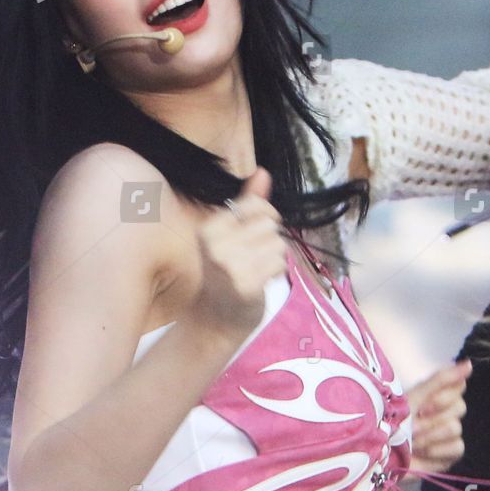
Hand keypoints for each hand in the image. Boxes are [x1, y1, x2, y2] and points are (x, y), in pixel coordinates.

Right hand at [191, 167, 287, 338]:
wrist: (217, 318)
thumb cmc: (227, 272)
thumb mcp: (232, 233)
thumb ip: (248, 203)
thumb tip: (263, 172)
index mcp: (210, 228)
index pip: (256, 204)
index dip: (264, 217)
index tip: (253, 234)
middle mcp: (216, 244)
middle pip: (271, 223)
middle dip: (270, 239)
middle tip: (253, 257)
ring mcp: (231, 265)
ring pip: (278, 243)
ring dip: (274, 257)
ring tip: (256, 269)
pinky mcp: (246, 284)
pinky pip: (280, 263)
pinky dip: (276, 271)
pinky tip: (261, 280)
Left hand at [403, 359, 470, 476]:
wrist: (380, 452)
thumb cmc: (393, 422)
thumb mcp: (414, 397)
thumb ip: (442, 379)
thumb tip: (469, 363)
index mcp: (438, 394)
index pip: (458, 385)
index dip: (443, 397)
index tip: (423, 406)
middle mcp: (447, 412)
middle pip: (459, 407)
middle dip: (431, 418)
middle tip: (413, 425)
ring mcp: (449, 435)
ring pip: (455, 428)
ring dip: (430, 435)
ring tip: (412, 440)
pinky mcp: (449, 455)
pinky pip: (457, 447)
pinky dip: (437, 450)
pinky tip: (422, 452)